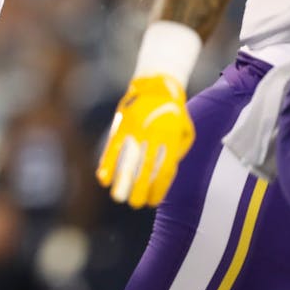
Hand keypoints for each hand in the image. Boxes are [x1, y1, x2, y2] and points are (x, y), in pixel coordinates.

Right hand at [96, 74, 194, 207]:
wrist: (156, 85)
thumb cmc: (173, 112)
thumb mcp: (186, 129)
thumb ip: (179, 151)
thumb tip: (168, 171)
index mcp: (171, 138)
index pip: (164, 169)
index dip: (158, 188)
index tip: (152, 202)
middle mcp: (152, 135)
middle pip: (145, 167)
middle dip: (138, 188)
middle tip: (134, 204)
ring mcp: (135, 130)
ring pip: (127, 159)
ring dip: (121, 180)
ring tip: (117, 197)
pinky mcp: (121, 125)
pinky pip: (113, 147)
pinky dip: (107, 164)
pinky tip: (103, 179)